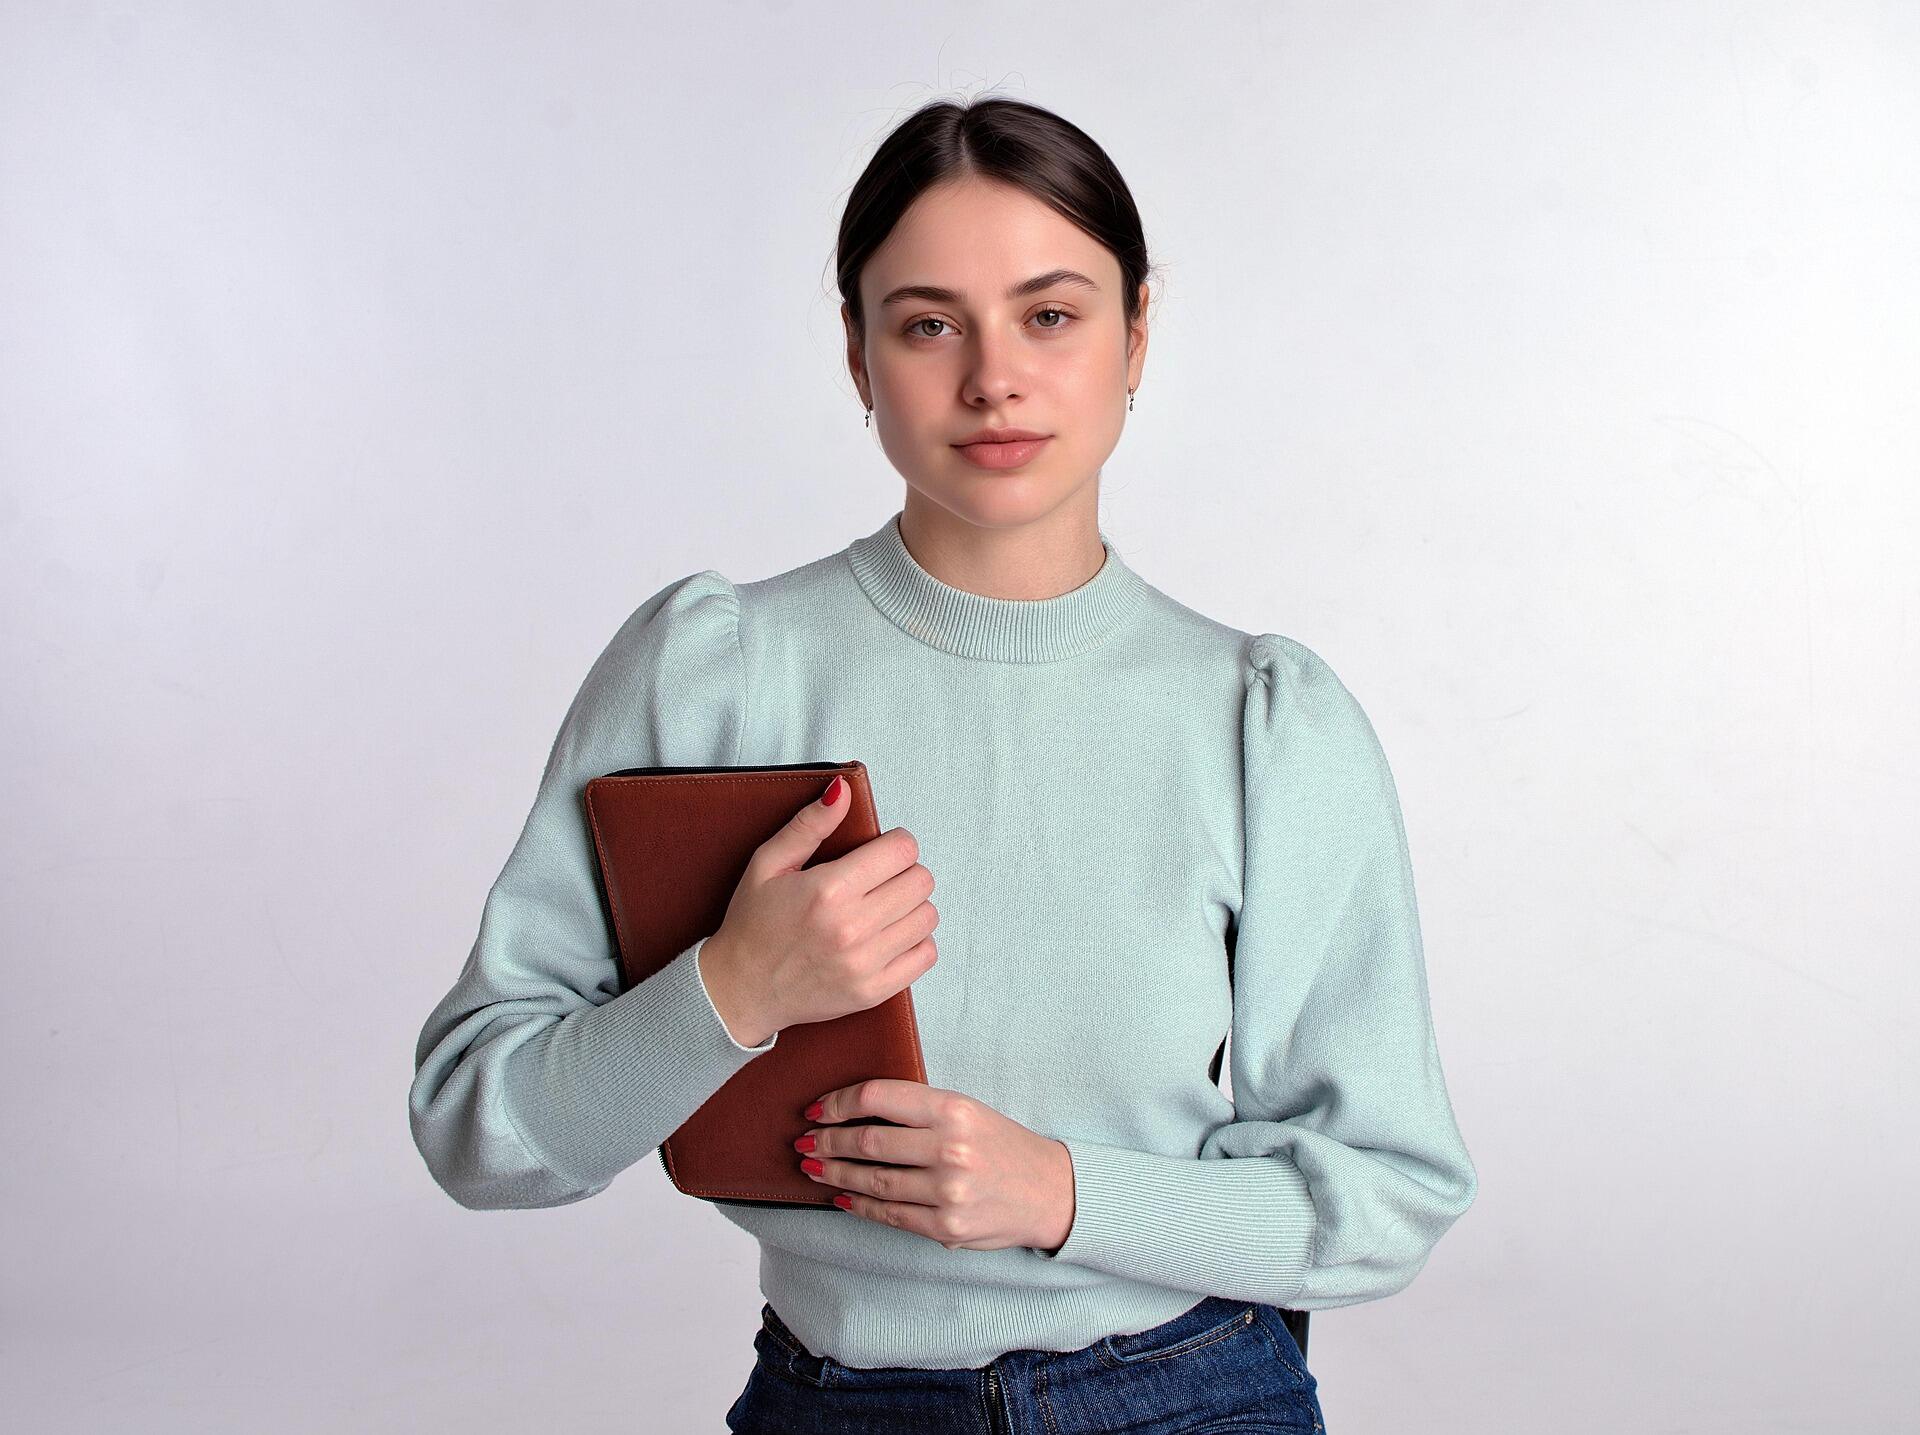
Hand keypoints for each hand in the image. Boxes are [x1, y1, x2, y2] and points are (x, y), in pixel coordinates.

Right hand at [703, 775, 939, 1040]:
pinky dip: (915, 941)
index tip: (879, 852)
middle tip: (879, 880)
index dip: (894, 844)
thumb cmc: (753, 923)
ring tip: (883, 908)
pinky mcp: (873, 991)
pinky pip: (926, 955)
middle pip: (921, 881)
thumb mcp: (768, 863)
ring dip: (911, 906)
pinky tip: (889, 936)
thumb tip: (843, 790)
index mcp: (828, 890)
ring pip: (927, 916)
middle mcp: (851, 928)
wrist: (741, 989)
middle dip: (904, 872)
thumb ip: (809, 825)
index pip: (902, 850)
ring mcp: (865, 963)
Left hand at [795, 1079, 1075, 1252]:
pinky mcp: (945, 1227)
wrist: (1050, 1191)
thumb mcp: (967, 1110)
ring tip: (814, 1168)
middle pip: (867, 1142)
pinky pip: (889, 1214)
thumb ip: (918, 1109)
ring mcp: (947, 1192)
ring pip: (872, 1181)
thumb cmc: (1001, 1145)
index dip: (838, 1103)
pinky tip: (842, 1197)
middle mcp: (949, 1148)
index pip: (877, 1098)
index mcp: (952, 1109)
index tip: (816, 1109)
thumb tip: (854, 1111)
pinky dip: (859, 1205)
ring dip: (835, 1174)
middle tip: (803, 1141)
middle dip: (827, 1142)